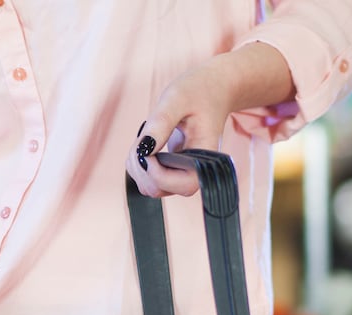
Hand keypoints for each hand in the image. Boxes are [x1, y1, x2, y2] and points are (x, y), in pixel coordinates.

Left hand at [127, 42, 294, 197]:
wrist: (213, 88)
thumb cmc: (201, 90)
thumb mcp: (178, 99)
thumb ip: (161, 123)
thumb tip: (143, 150)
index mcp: (206, 158)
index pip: (182, 185)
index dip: (156, 173)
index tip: (144, 147)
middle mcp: (196, 172)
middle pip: (159, 190)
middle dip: (141, 167)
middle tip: (141, 137)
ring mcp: (183, 173)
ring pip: (150, 187)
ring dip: (138, 166)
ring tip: (144, 137)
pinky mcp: (172, 170)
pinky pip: (148, 178)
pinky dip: (139, 164)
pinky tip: (146, 142)